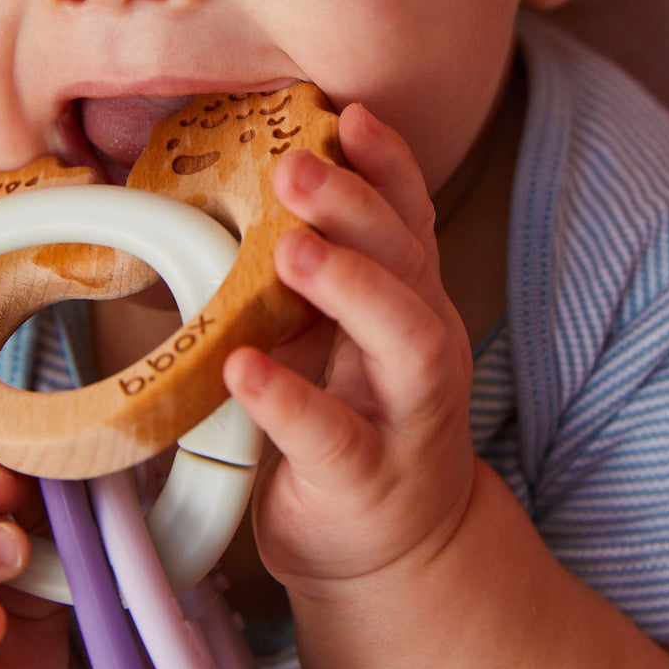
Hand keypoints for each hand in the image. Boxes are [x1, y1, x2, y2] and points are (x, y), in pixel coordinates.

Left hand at [223, 104, 474, 592]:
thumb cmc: (364, 436)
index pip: (411, 229)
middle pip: (412, 270)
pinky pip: (336, 438)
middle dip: (362, 211)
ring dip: (353, 289)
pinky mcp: (367, 481)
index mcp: (412, 316)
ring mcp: (404, 422)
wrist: (396, 552)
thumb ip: (331, 293)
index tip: (346, 117)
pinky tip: (245, 369)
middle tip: (298, 169)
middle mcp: (422, 359)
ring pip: (406, 344)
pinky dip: (291, 400)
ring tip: (291, 251)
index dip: (388, 171)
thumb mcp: (356, 353)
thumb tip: (267, 213)